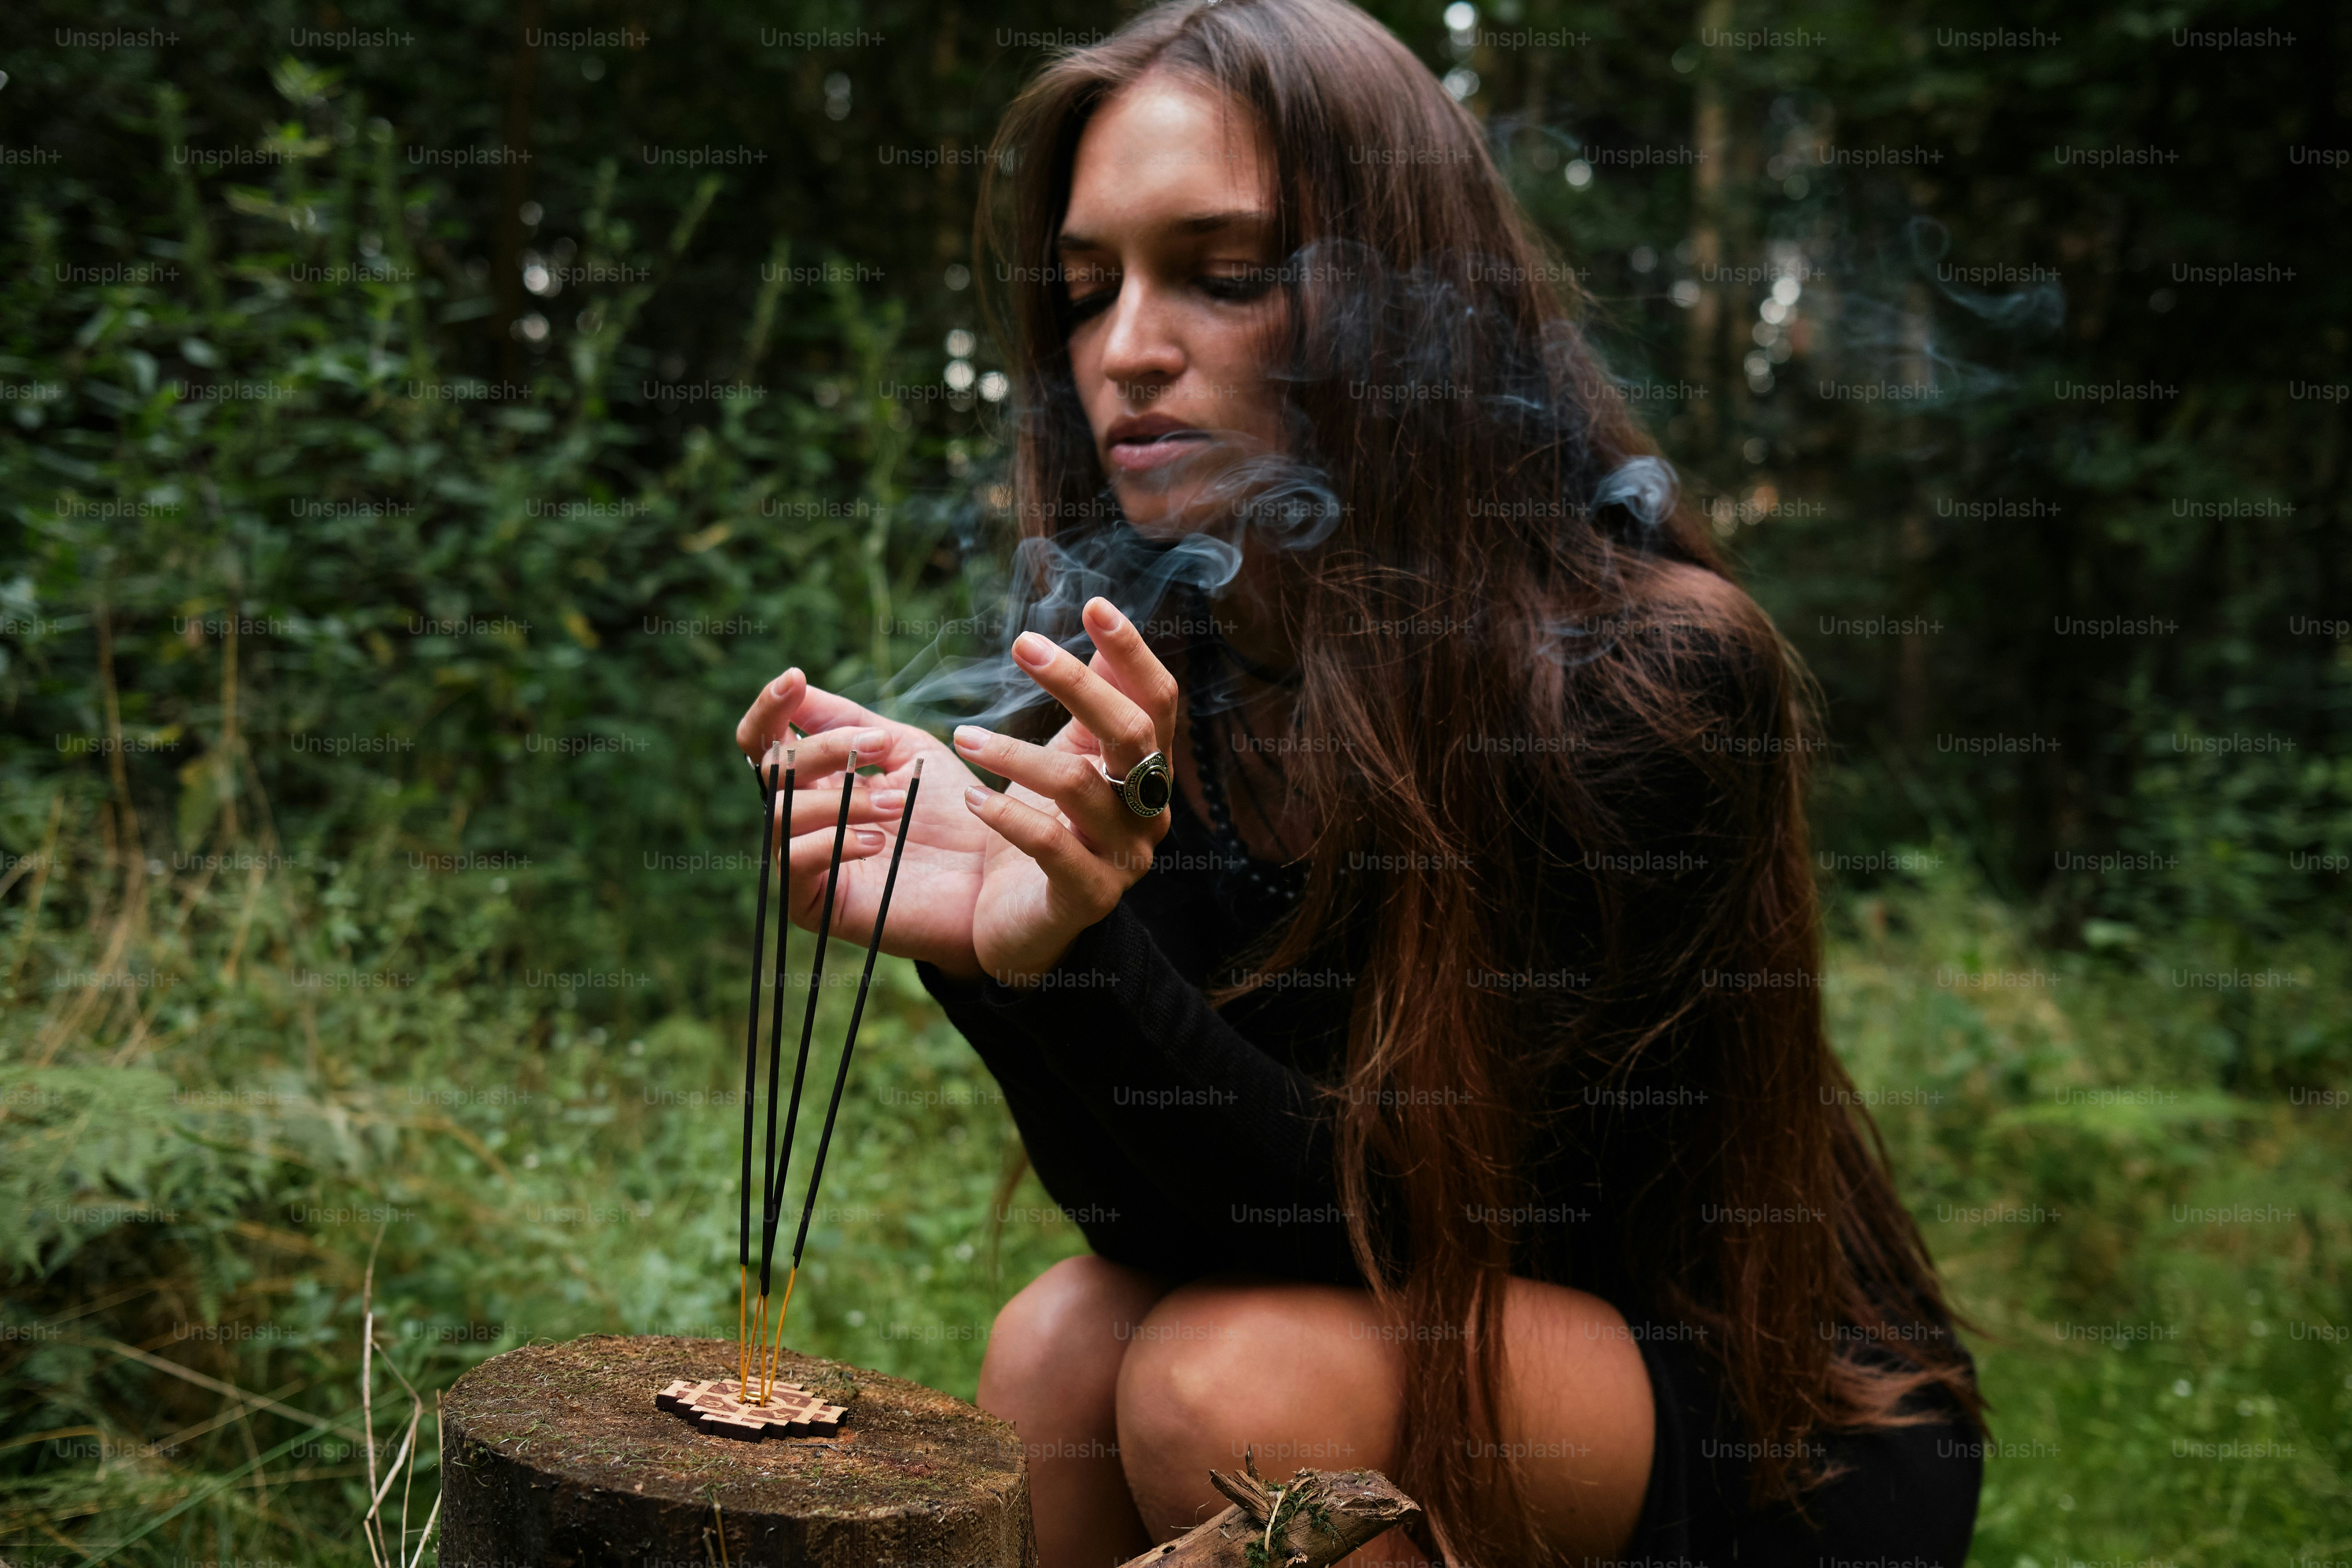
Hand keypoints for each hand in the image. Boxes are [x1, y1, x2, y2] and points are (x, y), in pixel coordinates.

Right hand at [735, 670, 989, 978]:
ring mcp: (802, 862)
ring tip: (899, 803)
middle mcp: (801, 818)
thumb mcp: (902, 750)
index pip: (766, 741)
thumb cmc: (951, 811)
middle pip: (773, 769)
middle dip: (826, 749)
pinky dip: (838, 842)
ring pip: (784, 813)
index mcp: (816, 780)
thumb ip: (848, 721)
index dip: (770, 708)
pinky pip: (797, 861)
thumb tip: (797, 688)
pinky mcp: (812, 903)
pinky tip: (881, 841)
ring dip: (845, 800)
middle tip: (880, 745)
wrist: (989, 877)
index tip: (795, 678)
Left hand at [954, 597, 1178, 985]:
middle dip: (1077, 684)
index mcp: (1148, 770)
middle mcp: (1148, 810)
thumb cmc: (1048, 827)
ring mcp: (1124, 857)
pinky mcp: (1086, 897)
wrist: (1026, 924)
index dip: (1133, 651)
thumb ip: (1091, 700)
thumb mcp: (1070, 755)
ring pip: (1080, 786)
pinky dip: (1007, 815)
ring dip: (1014, 752)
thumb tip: (1104, 621)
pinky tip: (970, 799)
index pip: (1158, 700)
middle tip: (1022, 645)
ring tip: (964, 737)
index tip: (1094, 604)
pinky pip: (1050, 845)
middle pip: (1132, 733)